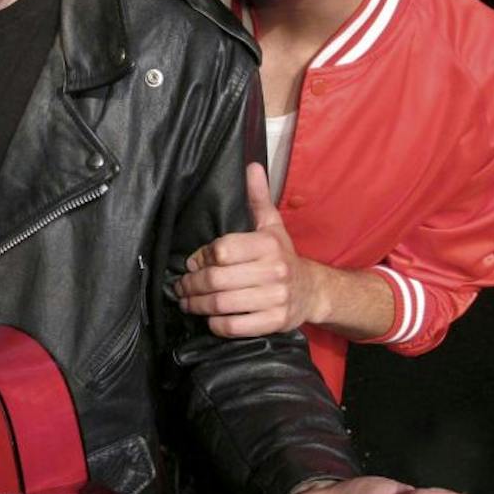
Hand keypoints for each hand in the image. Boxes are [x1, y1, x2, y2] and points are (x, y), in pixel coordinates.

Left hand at [174, 162, 325, 335]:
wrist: (312, 291)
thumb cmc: (283, 255)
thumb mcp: (272, 225)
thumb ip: (258, 198)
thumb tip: (251, 166)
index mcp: (268, 244)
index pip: (222, 250)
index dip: (201, 257)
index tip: (191, 264)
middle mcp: (274, 271)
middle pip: (217, 279)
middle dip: (191, 285)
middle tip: (180, 287)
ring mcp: (275, 299)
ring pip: (222, 304)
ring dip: (197, 305)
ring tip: (187, 302)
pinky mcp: (274, 322)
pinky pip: (235, 326)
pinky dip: (216, 324)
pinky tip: (209, 319)